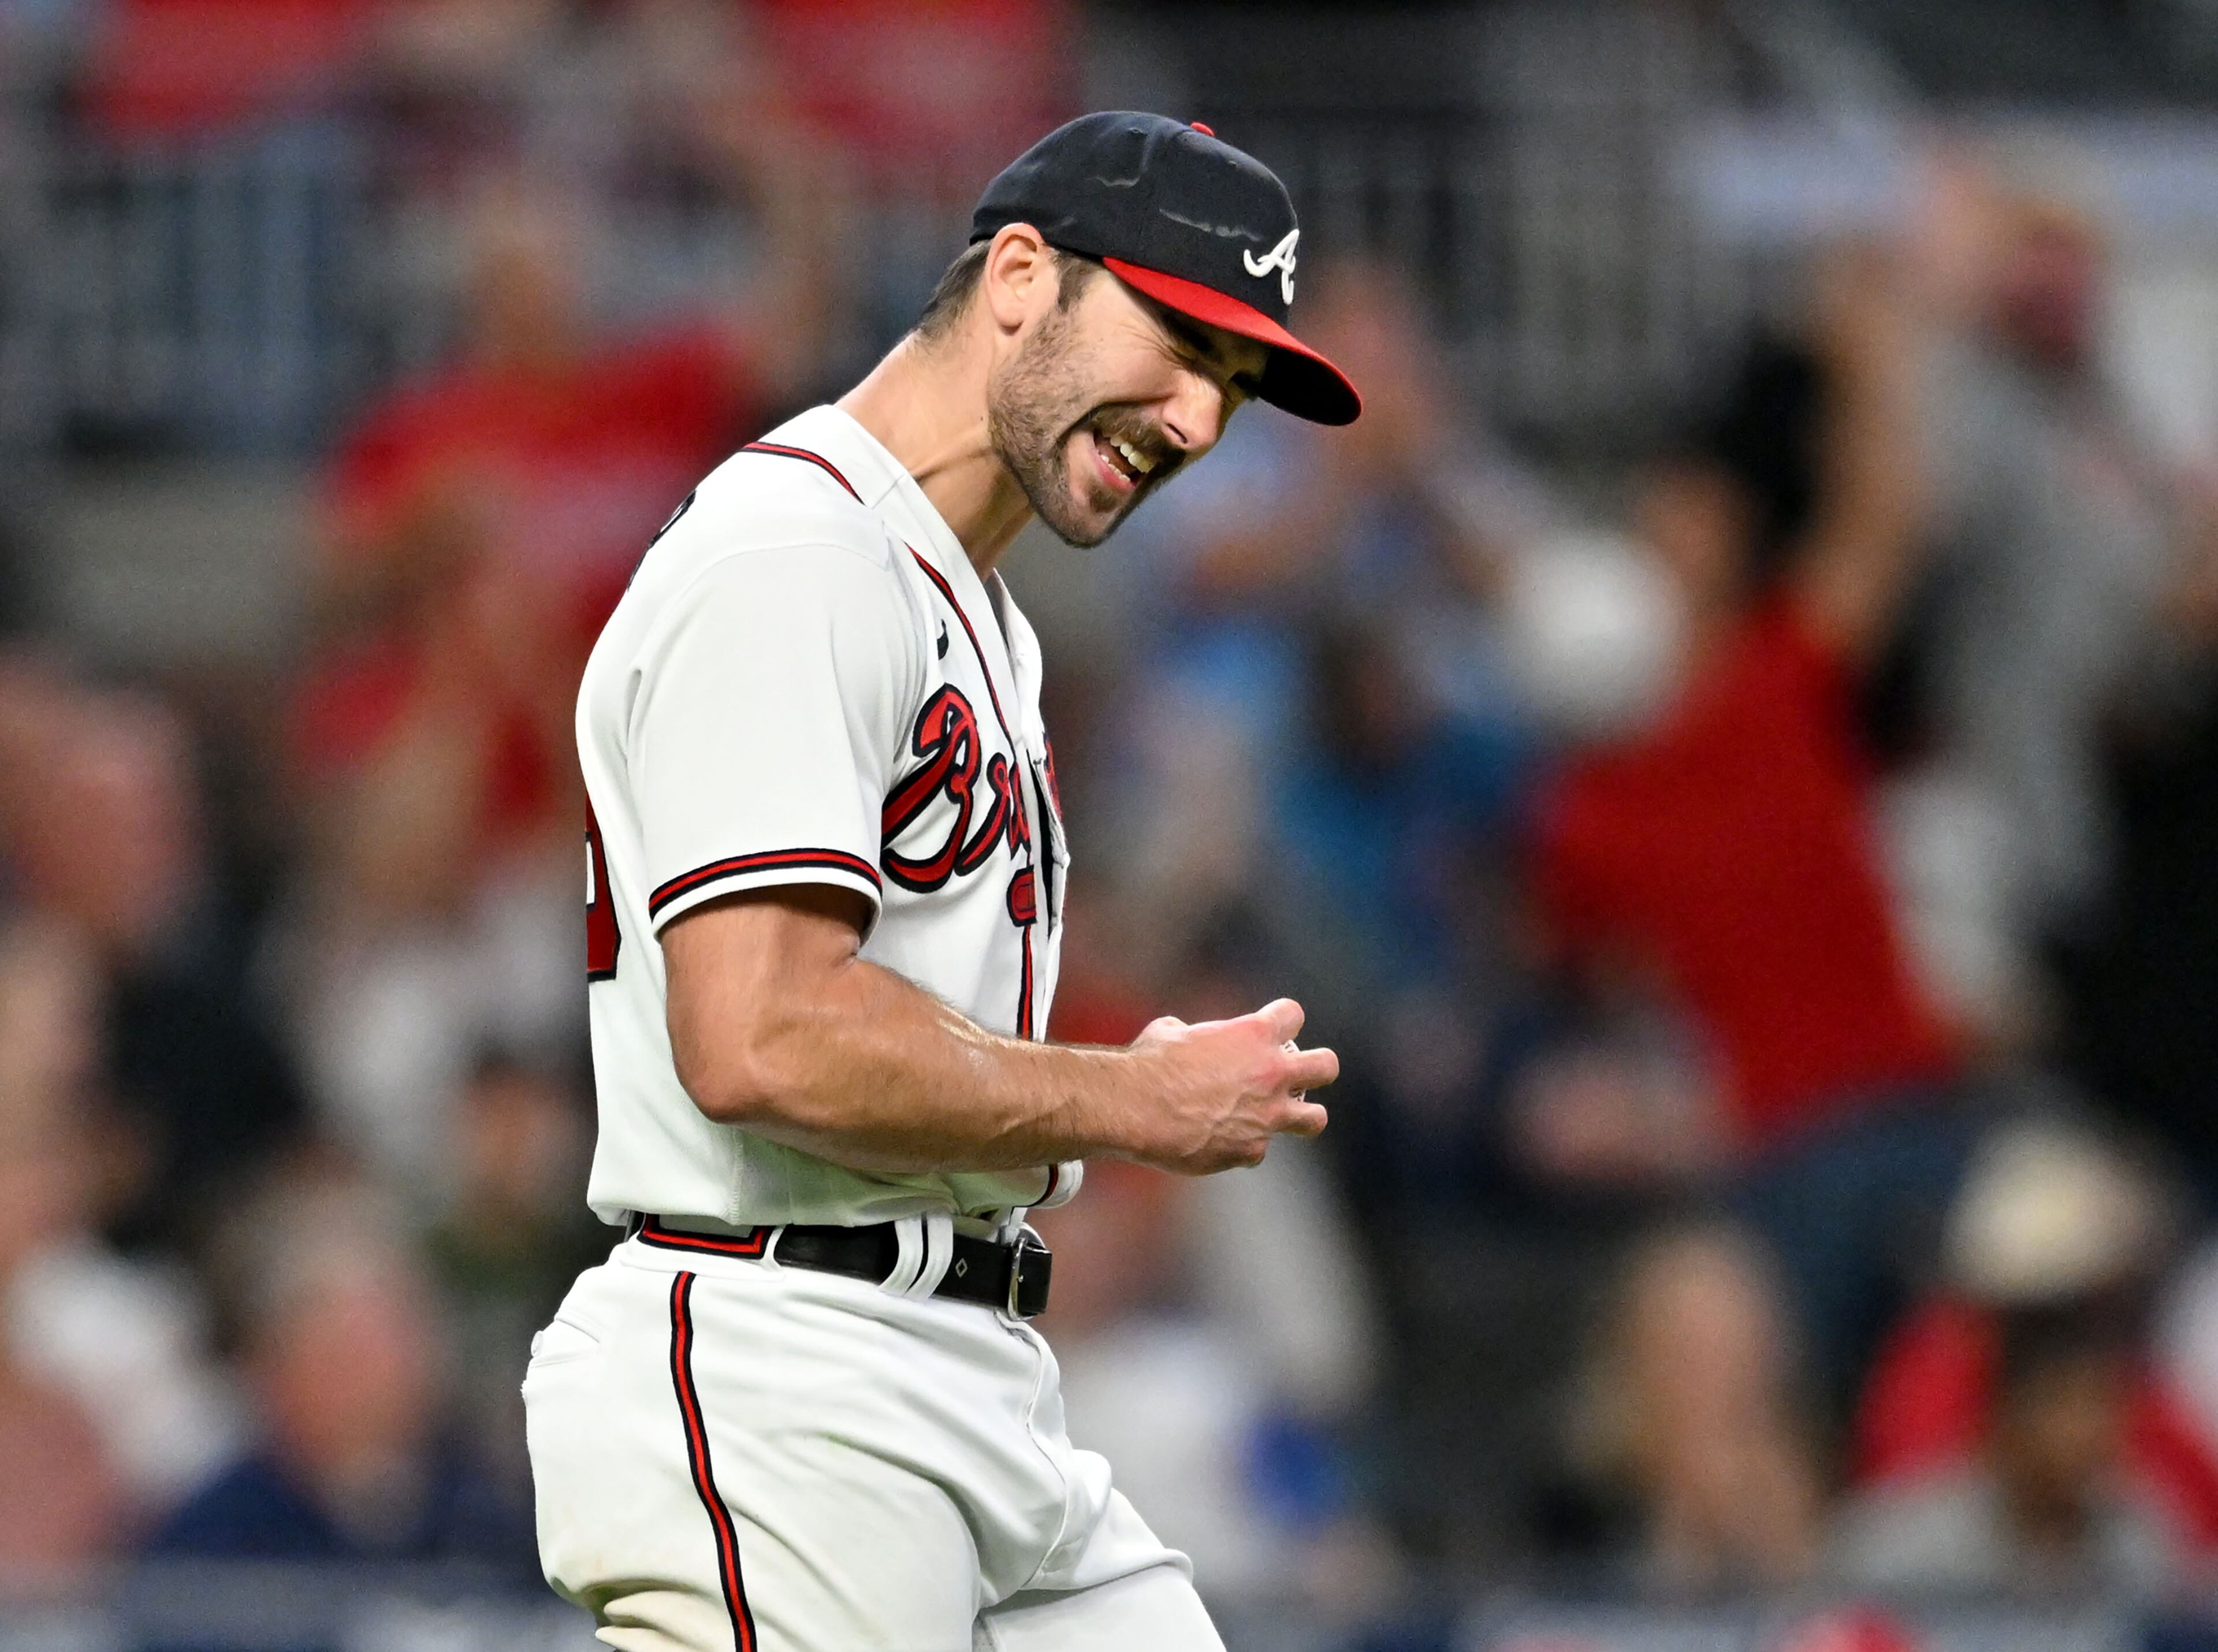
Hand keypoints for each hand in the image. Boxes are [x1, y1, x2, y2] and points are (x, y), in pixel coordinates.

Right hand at [1122, 998, 1336, 1174]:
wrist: (1136, 1109)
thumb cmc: (1148, 1064)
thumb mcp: (1171, 1031)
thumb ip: (1195, 1035)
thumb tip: (1186, 1038)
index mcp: (1253, 1034)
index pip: (1293, 1015)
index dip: (1282, 1019)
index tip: (1270, 1028)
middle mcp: (1271, 1074)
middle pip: (1326, 1066)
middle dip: (1318, 1068)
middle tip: (1301, 1073)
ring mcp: (1267, 1116)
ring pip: (1315, 1119)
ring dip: (1303, 1116)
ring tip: (1284, 1117)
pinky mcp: (1251, 1150)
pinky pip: (1260, 1149)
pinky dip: (1245, 1145)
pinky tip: (1222, 1141)